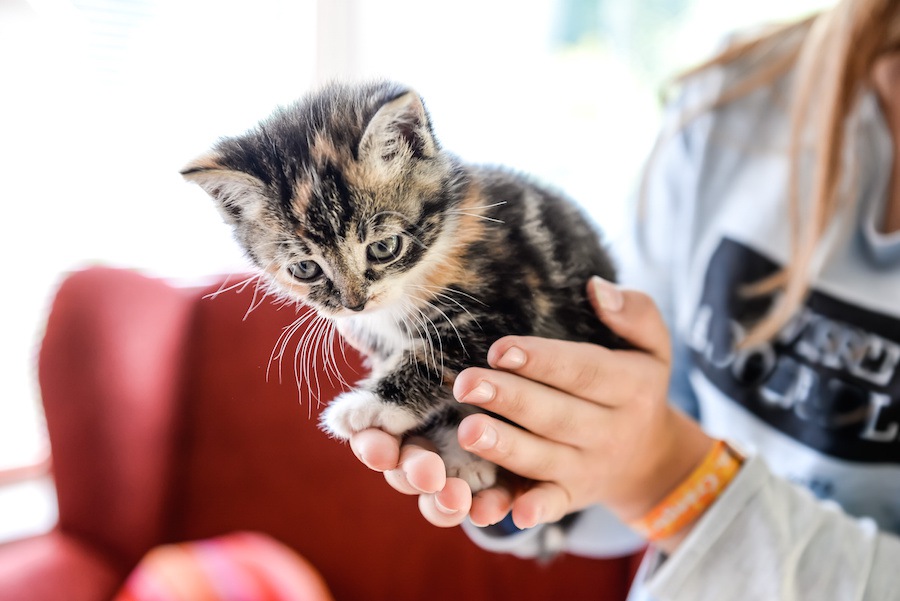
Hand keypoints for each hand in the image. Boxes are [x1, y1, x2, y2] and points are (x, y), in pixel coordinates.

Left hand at [350, 277, 712, 537]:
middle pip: (556, 416)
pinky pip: (552, 505)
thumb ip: (634, 313)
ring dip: (504, 447)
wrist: (652, 457)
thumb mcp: (652, 346)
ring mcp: (589, 468)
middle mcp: (610, 431)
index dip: (542, 360)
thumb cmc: (636, 385)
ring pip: (543, 459)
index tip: (500, 348)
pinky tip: (506, 510)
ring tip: (466, 431)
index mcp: (630, 387)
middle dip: (510, 400)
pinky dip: (532, 510)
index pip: (583, 371)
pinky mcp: (572, 496)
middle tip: (465, 383)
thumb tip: (596, 287)